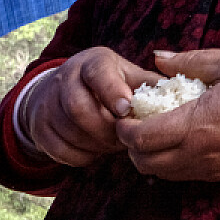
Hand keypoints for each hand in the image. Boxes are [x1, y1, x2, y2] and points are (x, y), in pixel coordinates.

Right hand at [19, 47, 160, 166]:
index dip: (112, 92)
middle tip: (124, 139)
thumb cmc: (106, 84)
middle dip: (106, 129)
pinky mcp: (39, 129)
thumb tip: (180, 94)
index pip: (98, 74)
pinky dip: (83, 156)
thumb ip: (148, 85)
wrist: (58, 92)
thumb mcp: (126, 75)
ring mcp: (47, 104)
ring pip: (71, 132)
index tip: (127, 111)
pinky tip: (96, 152)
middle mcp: (64, 79)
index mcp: (91, 63)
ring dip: (96, 145)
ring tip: (113, 145)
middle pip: (79, 108)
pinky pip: (61, 151)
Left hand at [116, 48, 219, 181]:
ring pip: (164, 174)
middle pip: (146, 164)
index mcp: (200, 124)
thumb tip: (158, 58)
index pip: (142, 140)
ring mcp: (215, 169)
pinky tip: (180, 140)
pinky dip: (172, 163)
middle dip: (132, 146)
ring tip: (157, 131)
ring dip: (151, 157)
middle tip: (137, 123)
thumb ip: (190, 61)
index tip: (127, 113)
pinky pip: (186, 176)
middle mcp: (203, 154)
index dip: (126, 129)